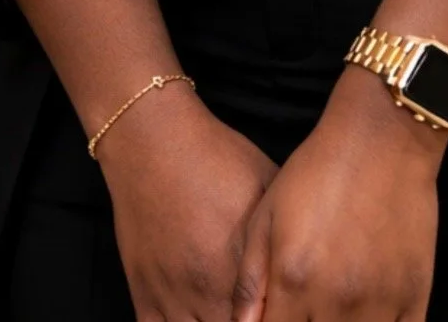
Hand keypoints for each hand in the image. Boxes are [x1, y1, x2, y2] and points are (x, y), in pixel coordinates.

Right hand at [98, 83, 278, 321]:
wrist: (154, 142)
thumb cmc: (215, 157)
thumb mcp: (267, 185)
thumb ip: (283, 234)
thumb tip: (305, 257)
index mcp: (240, 267)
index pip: (266, 317)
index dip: (277, 315)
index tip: (284, 309)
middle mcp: (206, 290)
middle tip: (256, 311)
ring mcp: (171, 295)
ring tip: (224, 312)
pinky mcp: (142, 293)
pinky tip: (193, 320)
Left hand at [232, 65, 447, 321]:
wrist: (383, 137)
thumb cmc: (318, 170)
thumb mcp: (268, 214)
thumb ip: (250, 279)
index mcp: (294, 280)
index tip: (275, 317)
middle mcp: (337, 299)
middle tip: (305, 311)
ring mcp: (380, 300)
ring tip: (331, 314)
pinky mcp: (414, 295)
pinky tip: (367, 319)